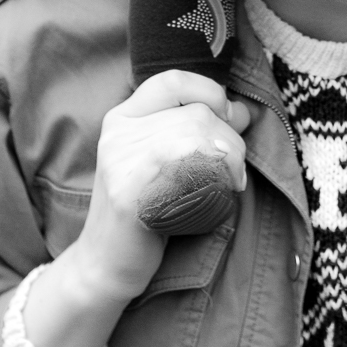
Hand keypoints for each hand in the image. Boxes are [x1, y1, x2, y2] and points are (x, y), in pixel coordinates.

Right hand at [72, 71, 249, 303]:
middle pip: (196, 113)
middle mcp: (118, 133)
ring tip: (228, 184)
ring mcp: (120, 162)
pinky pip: (186, 168)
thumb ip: (193, 130)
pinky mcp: (129, 194)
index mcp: (123, 118)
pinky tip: (217, 197)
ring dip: (229, 160)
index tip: (229, 119)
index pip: (173, 80)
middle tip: (234, 171)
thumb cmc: (146, 213)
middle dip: (230, 140)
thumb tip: (242, 110)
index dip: (211, 93)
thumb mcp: (165, 161)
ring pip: (197, 136)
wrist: (104, 266)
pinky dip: (215, 179)